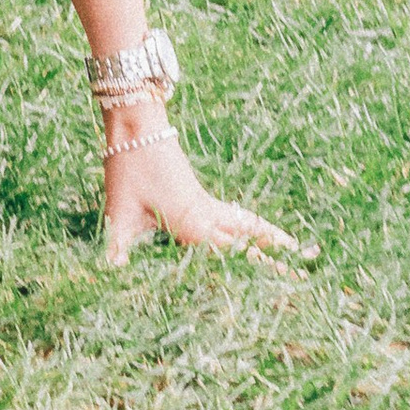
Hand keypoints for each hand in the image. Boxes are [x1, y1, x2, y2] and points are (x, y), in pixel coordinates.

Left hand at [100, 116, 292, 264]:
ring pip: (246, 223)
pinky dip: (250, 225)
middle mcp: (207, 216)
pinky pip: (233, 216)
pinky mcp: (198, 195)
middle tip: (305, 272)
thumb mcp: (119, 213)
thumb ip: (115, 249)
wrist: (137, 126)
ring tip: (296, 248)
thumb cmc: (128, 168)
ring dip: (269, 236)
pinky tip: (253, 232)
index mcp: (194, 226)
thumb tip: (104, 276)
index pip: (233, 257)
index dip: (260, 272)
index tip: (287, 284)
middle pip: (250, 240)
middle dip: (277, 257)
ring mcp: (206, 203)